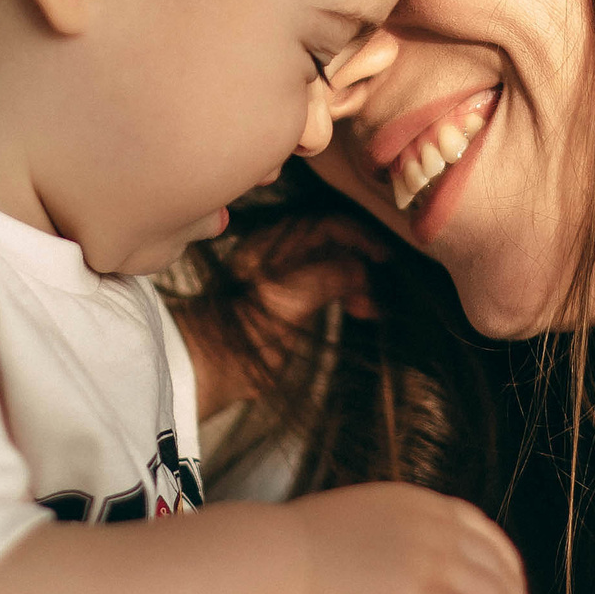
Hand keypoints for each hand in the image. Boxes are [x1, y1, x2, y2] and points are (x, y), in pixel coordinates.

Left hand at [179, 213, 380, 420]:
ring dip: (357, 282)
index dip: (359, 237)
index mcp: (273, 245)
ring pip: (333, 264)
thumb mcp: (287, 303)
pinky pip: (328, 284)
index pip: (326, 225)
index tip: (383, 258)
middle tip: (377, 292)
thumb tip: (362, 270)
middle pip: (333, 243)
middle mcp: (279, 255)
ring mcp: (283, 276)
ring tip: (368, 309)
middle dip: (361, 263)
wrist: (211, 368)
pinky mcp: (289, 299)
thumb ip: (326, 278)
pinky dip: (347, 293)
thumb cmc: (242, 336)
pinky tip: (358, 310)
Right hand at [286, 484, 537, 593]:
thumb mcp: (352, 532)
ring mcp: (429, 564)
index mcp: (414, 504)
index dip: (505, 568)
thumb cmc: (288, 560)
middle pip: (496, 571)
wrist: (266, 570)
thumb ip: (387, 545)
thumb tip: (398, 576)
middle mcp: (432, 528)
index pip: (481, 533)